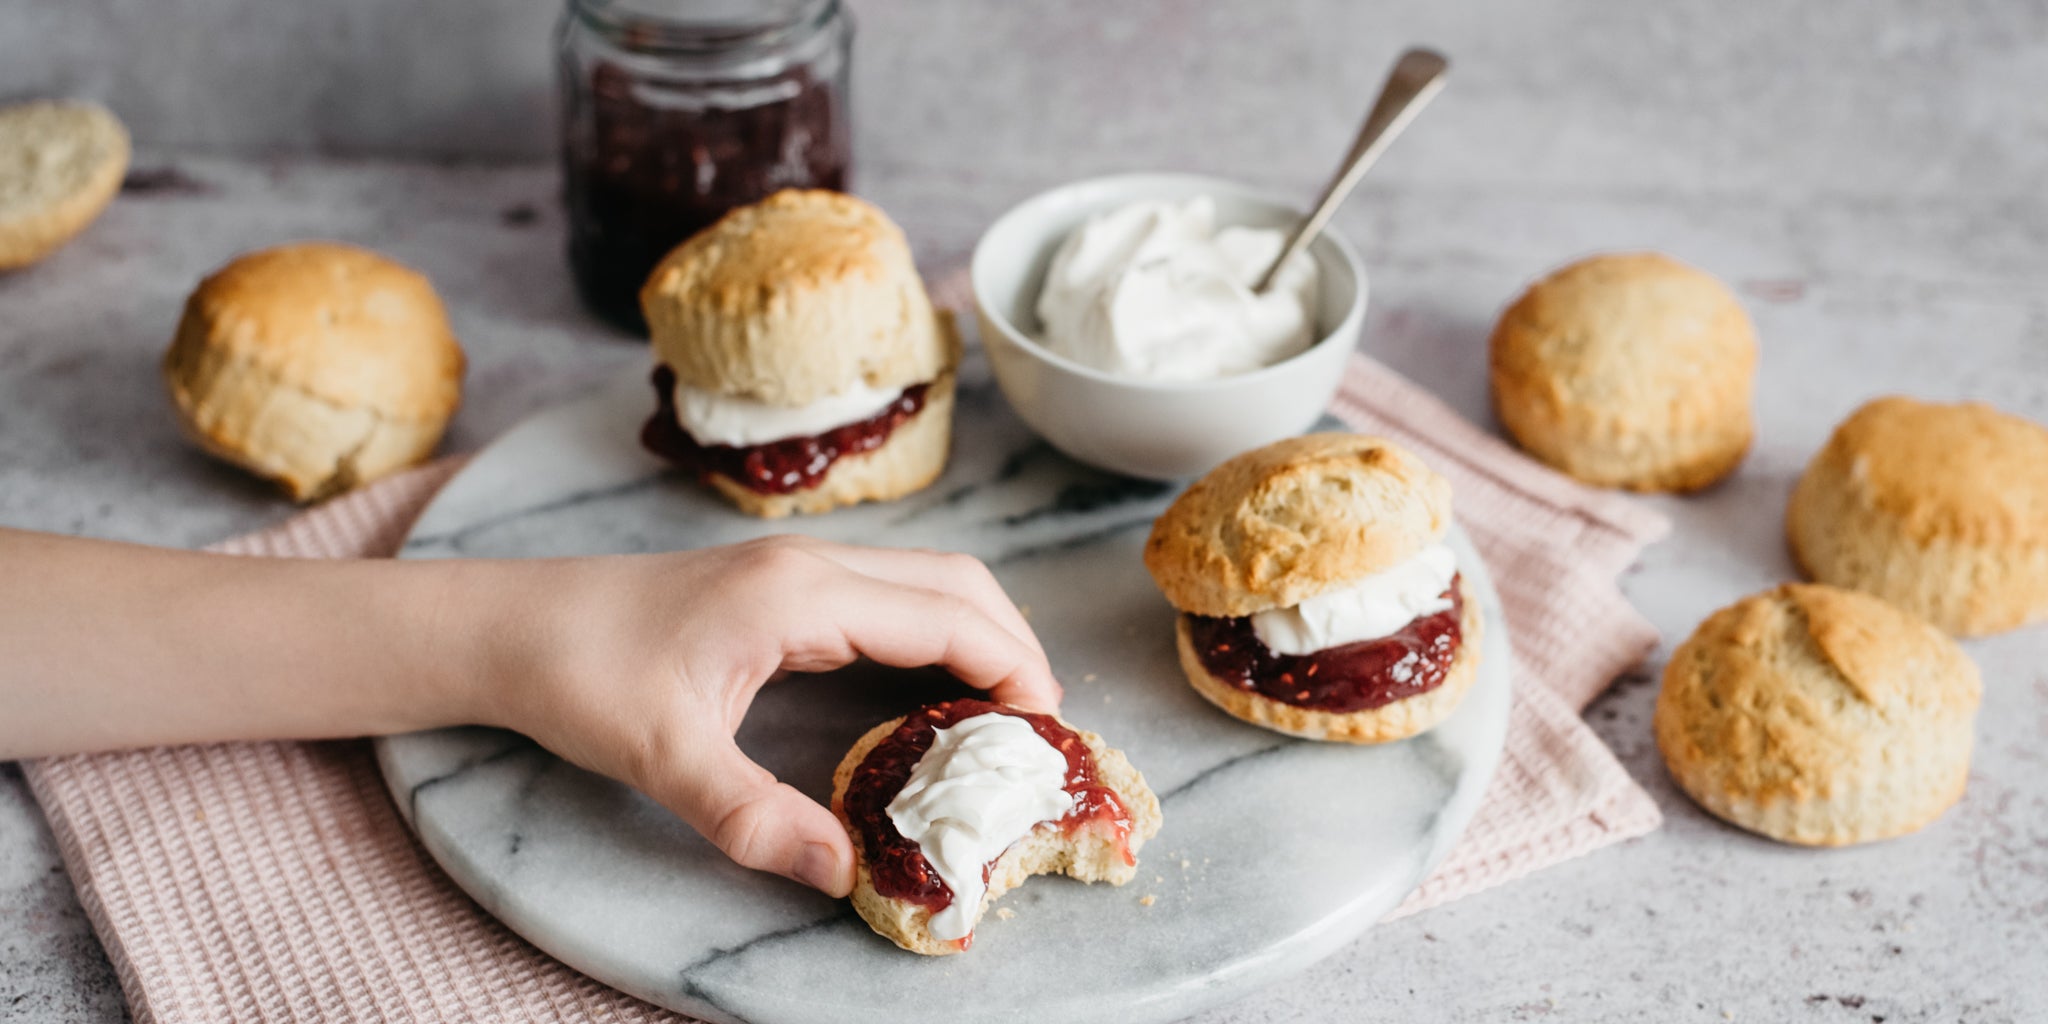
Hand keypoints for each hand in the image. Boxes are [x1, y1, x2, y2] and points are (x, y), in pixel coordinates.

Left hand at [473, 535, 1058, 897]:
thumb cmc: (582, 675)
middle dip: (1015, 646)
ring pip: (926, 582)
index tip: (1049, 730)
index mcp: (800, 593)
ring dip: (978, 635)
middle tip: (1040, 730)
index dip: (1013, 666)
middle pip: (956, 583)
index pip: (946, 615)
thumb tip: (844, 872)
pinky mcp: (782, 586)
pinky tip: (931, 693)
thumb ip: (754, 818)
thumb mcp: (664, 758)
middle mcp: (812, 566)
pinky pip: (889, 597)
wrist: (512, 625)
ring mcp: (798, 569)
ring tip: (1001, 717)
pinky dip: (934, 635)